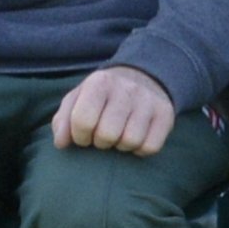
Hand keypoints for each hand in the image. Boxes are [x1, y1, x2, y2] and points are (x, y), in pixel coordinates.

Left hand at [52, 64, 176, 153]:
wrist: (143, 78)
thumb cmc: (101, 97)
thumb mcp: (77, 100)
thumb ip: (63, 121)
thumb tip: (62, 144)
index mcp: (100, 82)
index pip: (83, 120)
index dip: (79, 136)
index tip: (83, 136)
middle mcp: (127, 88)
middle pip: (107, 134)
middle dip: (100, 142)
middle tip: (101, 136)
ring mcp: (149, 101)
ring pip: (131, 141)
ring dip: (120, 146)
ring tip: (118, 137)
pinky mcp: (166, 114)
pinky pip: (150, 146)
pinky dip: (139, 150)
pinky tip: (135, 139)